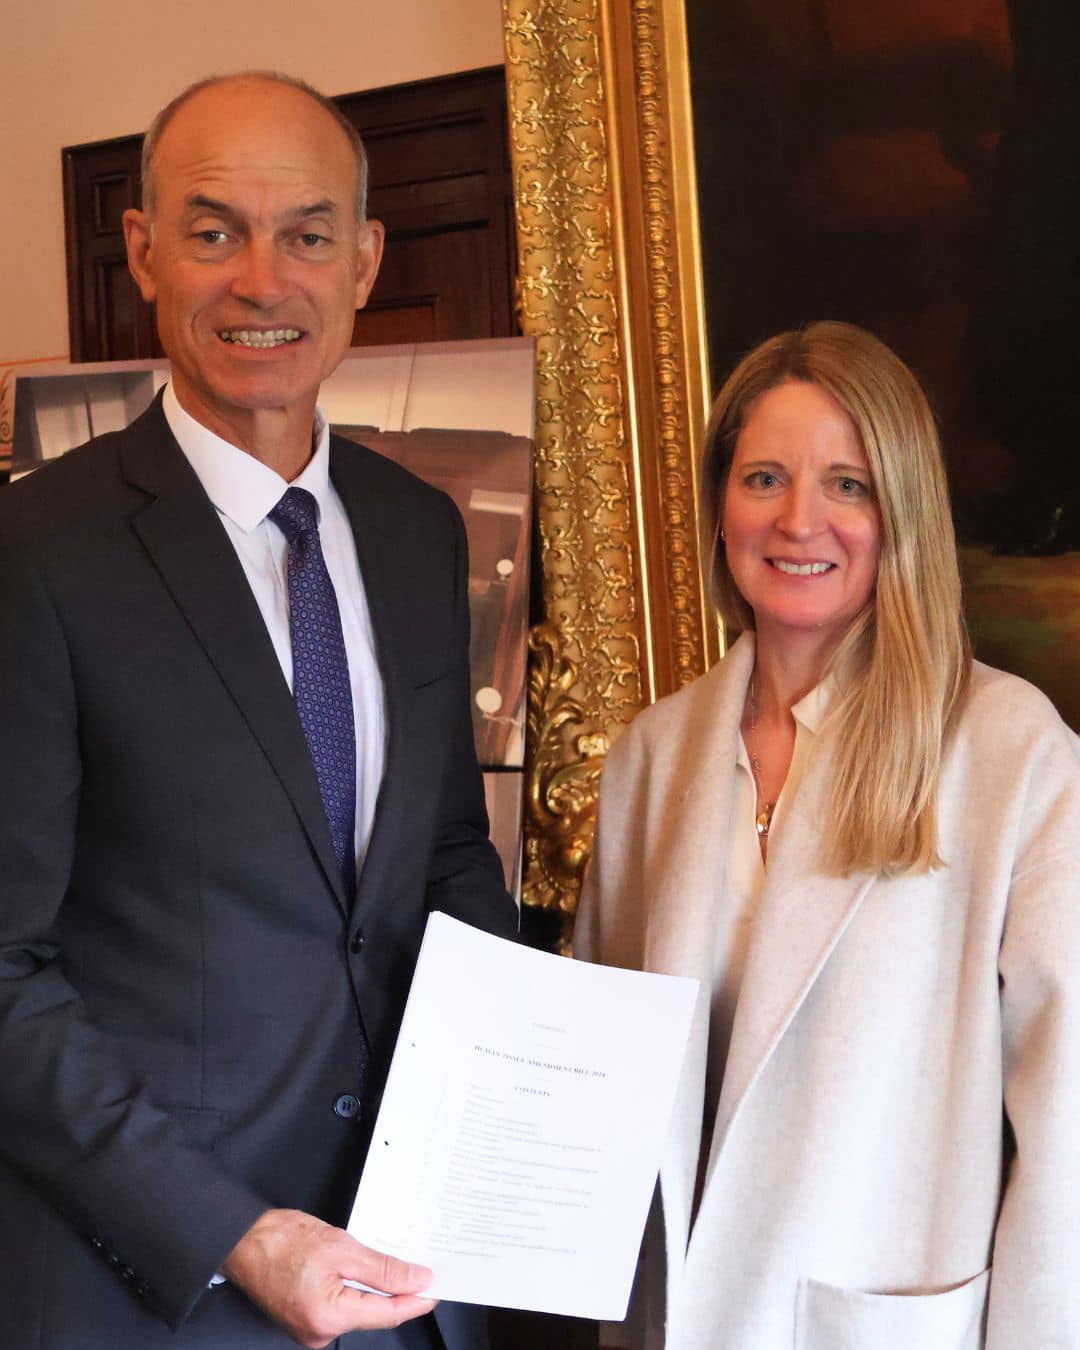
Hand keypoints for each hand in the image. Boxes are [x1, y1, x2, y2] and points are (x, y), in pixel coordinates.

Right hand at [221, 1208, 435, 1348]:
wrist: (243, 1240)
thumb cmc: (282, 1241)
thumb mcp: (342, 1248)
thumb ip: (383, 1269)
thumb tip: (416, 1279)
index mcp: (328, 1318)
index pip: (388, 1314)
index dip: (417, 1299)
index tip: (438, 1287)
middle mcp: (318, 1333)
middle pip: (374, 1314)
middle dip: (399, 1291)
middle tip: (422, 1267)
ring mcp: (310, 1329)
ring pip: (359, 1309)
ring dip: (377, 1288)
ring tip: (392, 1263)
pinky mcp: (306, 1319)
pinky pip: (342, 1307)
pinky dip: (357, 1290)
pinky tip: (365, 1270)